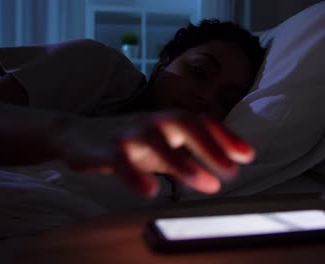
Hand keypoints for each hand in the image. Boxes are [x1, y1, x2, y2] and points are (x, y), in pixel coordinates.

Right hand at [51, 112, 254, 196]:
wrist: (77, 134)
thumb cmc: (130, 141)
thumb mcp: (164, 146)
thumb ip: (191, 156)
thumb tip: (224, 173)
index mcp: (167, 120)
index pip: (201, 122)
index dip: (225, 136)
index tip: (247, 155)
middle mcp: (151, 122)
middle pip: (183, 124)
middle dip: (210, 146)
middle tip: (231, 171)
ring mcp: (127, 134)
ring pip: (154, 140)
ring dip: (181, 161)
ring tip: (204, 182)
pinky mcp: (104, 150)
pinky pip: (120, 161)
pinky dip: (134, 174)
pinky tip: (150, 191)